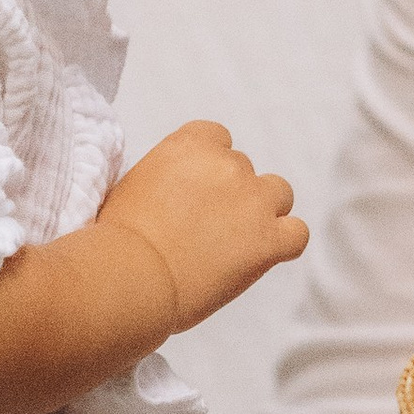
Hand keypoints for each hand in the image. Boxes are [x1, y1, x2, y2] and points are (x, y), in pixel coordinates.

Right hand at [99, 120, 306, 332]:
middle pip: (244, 169)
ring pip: (278, 194)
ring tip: (235, 243)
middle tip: (205, 229)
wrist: (129, 276)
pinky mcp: (269, 240)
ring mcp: (253, 201)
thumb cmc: (116, 238)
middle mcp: (227, 164)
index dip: (210, 166)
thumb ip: (164, 175)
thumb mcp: (132, 184)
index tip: (196, 191)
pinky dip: (284, 243)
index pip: (217, 137)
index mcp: (191, 145)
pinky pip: (297, 233)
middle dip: (231, 195)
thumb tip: (169, 190)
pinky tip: (263, 256)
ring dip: (263, 212)